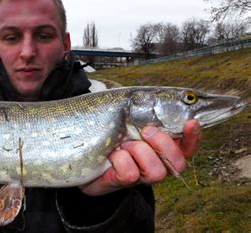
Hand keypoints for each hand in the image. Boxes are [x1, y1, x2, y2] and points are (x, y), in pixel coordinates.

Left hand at [81, 120, 200, 195]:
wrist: (86, 155)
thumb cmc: (113, 133)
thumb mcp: (130, 119)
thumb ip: (145, 112)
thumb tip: (154, 98)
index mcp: (164, 148)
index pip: (189, 146)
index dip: (194, 136)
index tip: (191, 122)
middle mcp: (159, 165)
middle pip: (178, 162)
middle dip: (163, 143)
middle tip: (145, 131)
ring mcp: (142, 177)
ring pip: (156, 171)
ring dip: (139, 151)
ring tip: (124, 143)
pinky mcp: (123, 182)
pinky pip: (130, 174)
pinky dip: (120, 159)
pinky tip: (113, 154)